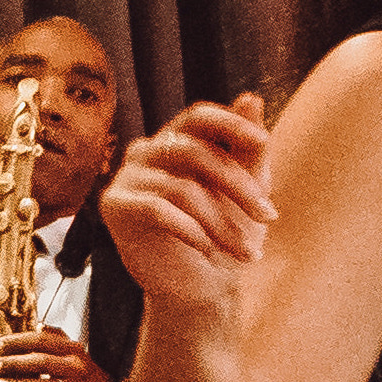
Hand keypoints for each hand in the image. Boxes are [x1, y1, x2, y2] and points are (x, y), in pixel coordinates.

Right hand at [100, 95, 278, 323]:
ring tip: (246, 251)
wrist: (200, 284)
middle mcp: (147, 152)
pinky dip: (190, 230)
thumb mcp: (247, 188)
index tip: (263, 142)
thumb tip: (251, 97)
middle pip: (194, 152)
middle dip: (238, 185)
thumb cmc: (224, 231)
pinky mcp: (113, 205)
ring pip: (181, 188)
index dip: (229, 123)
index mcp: (177, 141)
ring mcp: (127, 176)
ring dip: (221, 223)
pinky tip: (208, 250)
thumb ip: (247, 148)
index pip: (198, 116)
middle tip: (268, 216)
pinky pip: (156, 209)